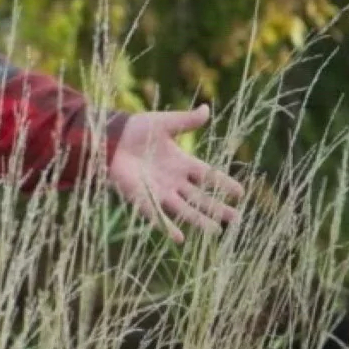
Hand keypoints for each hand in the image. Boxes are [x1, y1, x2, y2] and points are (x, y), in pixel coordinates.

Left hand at [107, 105, 243, 243]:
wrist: (108, 137)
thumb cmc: (135, 129)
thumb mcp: (165, 123)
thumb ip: (186, 120)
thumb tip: (207, 109)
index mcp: (181, 162)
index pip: (208, 176)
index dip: (223, 183)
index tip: (241, 193)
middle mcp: (173, 180)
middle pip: (200, 197)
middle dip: (217, 208)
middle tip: (236, 219)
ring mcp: (158, 190)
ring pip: (183, 209)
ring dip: (199, 220)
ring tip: (216, 231)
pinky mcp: (141, 197)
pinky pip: (157, 215)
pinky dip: (167, 226)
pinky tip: (180, 239)